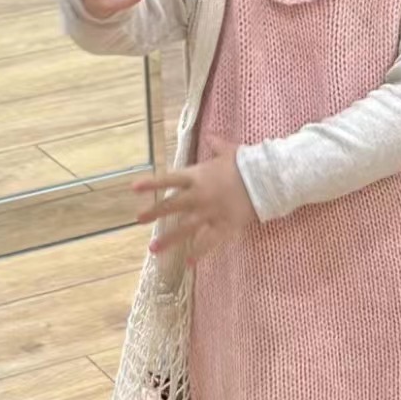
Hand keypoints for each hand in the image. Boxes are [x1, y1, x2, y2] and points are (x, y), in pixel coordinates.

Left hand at [134, 140, 256, 264]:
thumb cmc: (247, 163)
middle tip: (139, 219)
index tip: (134, 189)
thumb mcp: (230, 151)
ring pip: (184, 229)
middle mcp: (199, 196)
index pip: (169, 180)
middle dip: (154, 213)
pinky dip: (199, 253)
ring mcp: (210, 213)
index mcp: (198, 176)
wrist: (266, 179)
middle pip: (171, 206)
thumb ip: (217, 145)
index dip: (151, 184)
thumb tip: (210, 136)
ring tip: (153, 249)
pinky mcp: (224, 226)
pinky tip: (188, 263)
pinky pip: (209, 242)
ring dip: (168, 239)